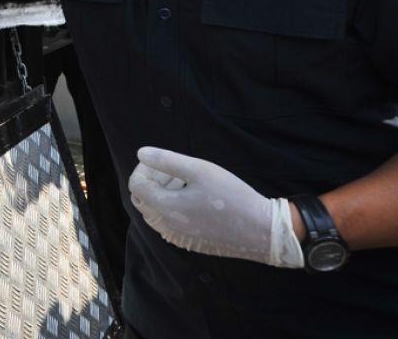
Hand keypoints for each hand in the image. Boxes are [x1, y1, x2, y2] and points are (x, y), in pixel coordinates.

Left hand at [128, 146, 302, 267]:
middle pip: (142, 199)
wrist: (262, 231)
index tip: (161, 160)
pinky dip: (172, 207)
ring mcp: (177, 237)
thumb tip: (141, 153)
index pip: (135, 185)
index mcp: (164, 208)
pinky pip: (168, 223)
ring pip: (154, 212)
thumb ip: (167, 160)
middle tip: (174, 169)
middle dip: (151, 180)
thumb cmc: (231, 196)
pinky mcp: (189, 242)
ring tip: (185, 181)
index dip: (144, 168)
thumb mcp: (199, 170)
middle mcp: (165, 227)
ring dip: (161, 194)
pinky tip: (194, 198)